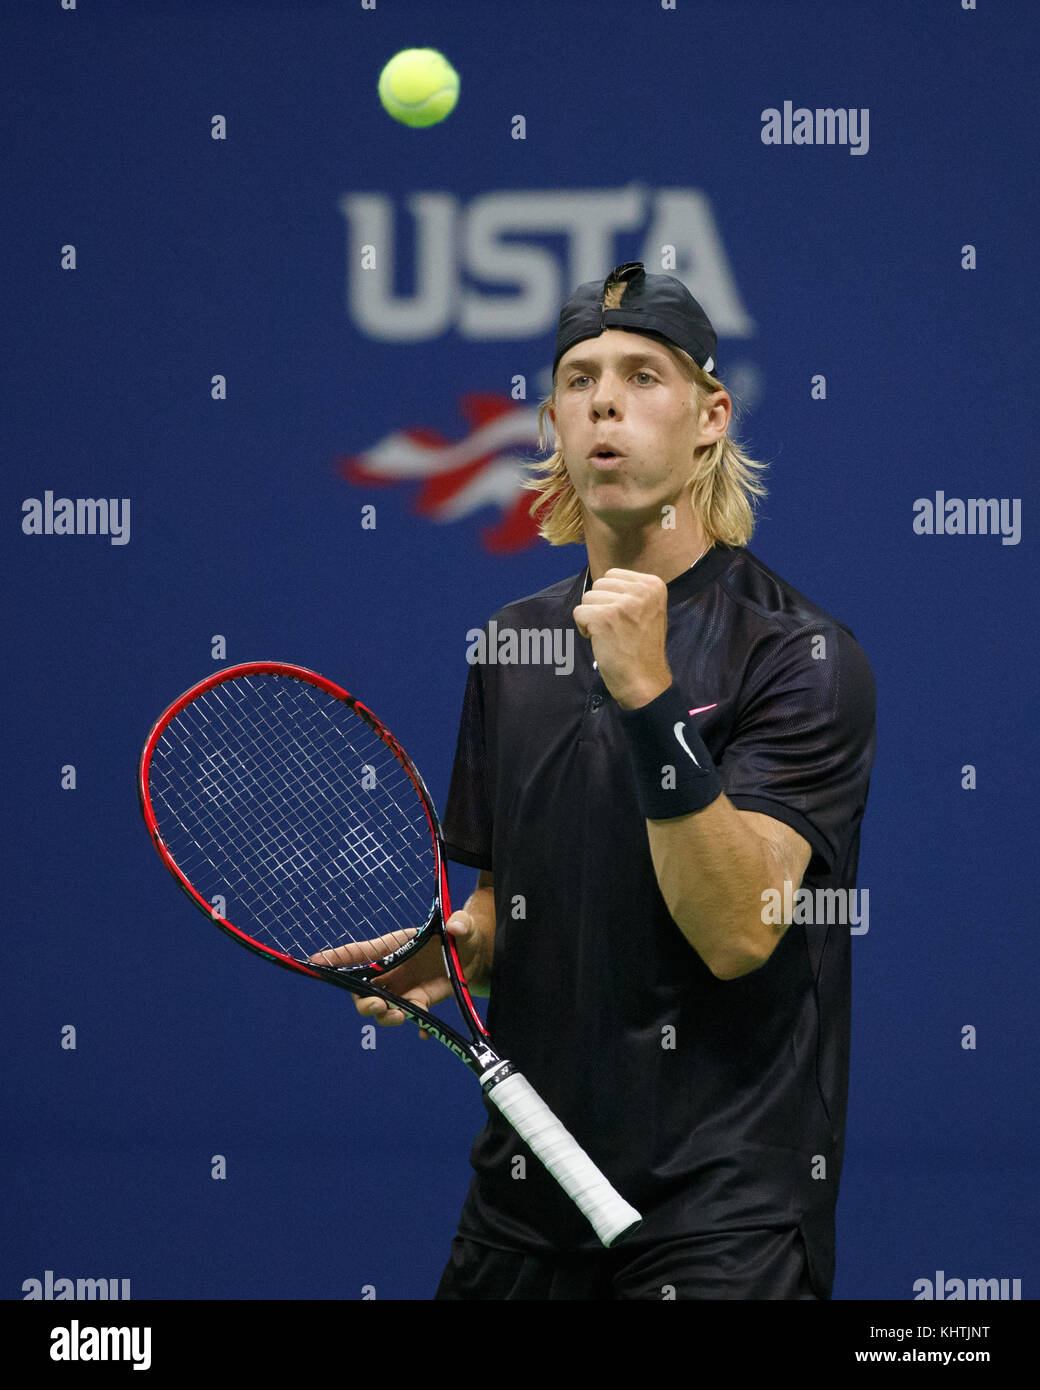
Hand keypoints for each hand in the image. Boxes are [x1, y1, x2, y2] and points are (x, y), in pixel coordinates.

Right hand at [309, 909, 485, 1038]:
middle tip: (377, 1006)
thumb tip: (456, 925)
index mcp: (394, 945)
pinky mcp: (421, 1002)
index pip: (360, 952)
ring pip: (383, 1008)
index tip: (315, 961)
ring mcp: (405, 988)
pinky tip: (425, 1033)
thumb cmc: (462, 934)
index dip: (336, 957)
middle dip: (363, 1002)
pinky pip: (412, 1019)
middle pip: (363, 989)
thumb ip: (460, 924)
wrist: (475, 956)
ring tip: (402, 1016)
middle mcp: (394, 970)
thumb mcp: (464, 927)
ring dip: (386, 1017)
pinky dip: (418, 1028)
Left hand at [573, 568, 671, 708]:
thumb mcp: (648, 610)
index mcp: (654, 585)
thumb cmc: (642, 649)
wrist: (645, 680)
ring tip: (609, 635)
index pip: (613, 575)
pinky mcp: (605, 618)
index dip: (611, 597)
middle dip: (600, 606)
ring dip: (591, 617)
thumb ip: (631, 592)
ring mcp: (623, 604)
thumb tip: (604, 579)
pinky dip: (583, 628)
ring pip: (587, 597)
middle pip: (599, 584)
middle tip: (615, 628)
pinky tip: (600, 640)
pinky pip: (578, 612)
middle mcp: (641, 591)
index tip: (624, 618)